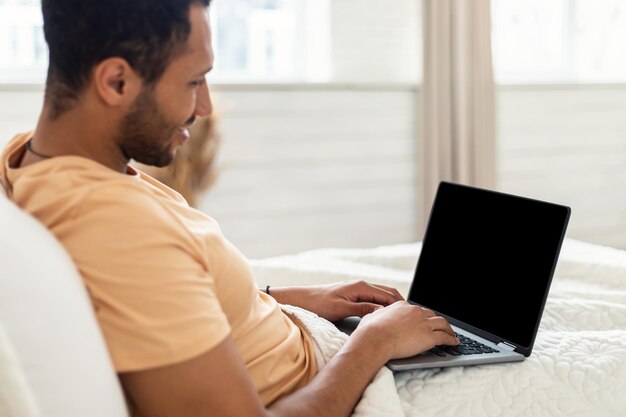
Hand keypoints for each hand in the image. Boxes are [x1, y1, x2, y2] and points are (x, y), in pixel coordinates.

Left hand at [268, 280, 403, 321]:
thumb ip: (363, 309)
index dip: (400, 306)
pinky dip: (384, 304)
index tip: (411, 315)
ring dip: (393, 304)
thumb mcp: (341, 309)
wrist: (301, 300)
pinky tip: (386, 314)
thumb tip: (382, 312)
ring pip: (382, 295)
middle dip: (401, 304)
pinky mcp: (353, 295)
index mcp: (360, 286)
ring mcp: (357, 290)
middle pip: (388, 293)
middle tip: (412, 317)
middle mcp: (360, 285)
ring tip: (403, 317)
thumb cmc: (318, 303)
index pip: (388, 295)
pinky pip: (374, 298)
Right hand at [352, 301, 459, 359]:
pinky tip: (454, 343)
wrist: (375, 340)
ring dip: (449, 329)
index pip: (417, 310)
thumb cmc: (370, 331)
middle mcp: (415, 311)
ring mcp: (423, 323)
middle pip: (431, 314)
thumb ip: (378, 313)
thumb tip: (377, 311)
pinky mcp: (429, 337)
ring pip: (442, 323)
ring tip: (452, 334)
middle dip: (436, 321)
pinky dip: (451, 340)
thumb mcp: (371, 316)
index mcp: (402, 306)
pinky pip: (444, 337)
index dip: (422, 316)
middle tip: (440, 327)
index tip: (424, 321)